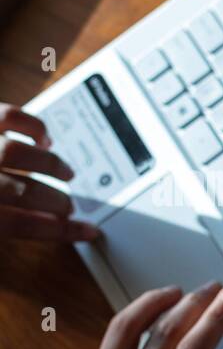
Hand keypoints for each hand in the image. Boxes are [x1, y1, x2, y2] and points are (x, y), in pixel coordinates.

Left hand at [0, 103, 97, 241]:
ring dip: (50, 166)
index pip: (25, 225)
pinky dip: (32, 125)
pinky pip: (9, 116)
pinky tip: (41, 137)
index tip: (87, 232)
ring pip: (21, 153)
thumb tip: (33, 226)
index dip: (60, 232)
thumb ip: (2, 223)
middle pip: (27, 192)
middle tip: (68, 207)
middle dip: (56, 202)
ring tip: (64, 173)